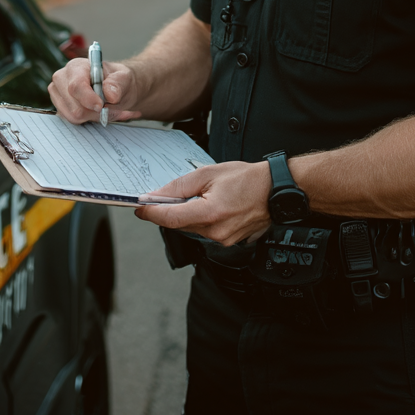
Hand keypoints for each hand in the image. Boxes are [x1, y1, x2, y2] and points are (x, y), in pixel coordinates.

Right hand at [49, 57, 142, 124]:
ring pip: (73, 116)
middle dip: (95, 111)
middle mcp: (62, 79)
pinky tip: (98, 113)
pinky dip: (89, 120)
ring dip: (94, 117)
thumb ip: (118, 83)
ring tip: (107, 109)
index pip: (76, 86)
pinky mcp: (60, 108)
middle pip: (74, 106)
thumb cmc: (116, 80)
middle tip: (111, 108)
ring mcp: (58, 94)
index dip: (88, 99)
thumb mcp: (124, 78)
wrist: (114, 89)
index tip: (101, 106)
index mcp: (76, 66)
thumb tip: (110, 94)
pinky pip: (72, 122)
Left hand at [134, 161, 271, 245]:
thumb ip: (180, 186)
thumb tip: (158, 194)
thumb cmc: (247, 179)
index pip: (171, 218)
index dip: (152, 213)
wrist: (275, 190)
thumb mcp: (209, 173)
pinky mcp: (228, 241)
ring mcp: (223, 239)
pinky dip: (199, 218)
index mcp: (210, 214)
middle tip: (161, 196)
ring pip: (191, 228)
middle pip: (179, 224)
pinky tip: (206, 204)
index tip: (139, 207)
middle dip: (168, 210)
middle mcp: (216, 232)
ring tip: (194, 195)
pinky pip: (204, 231)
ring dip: (185, 214)